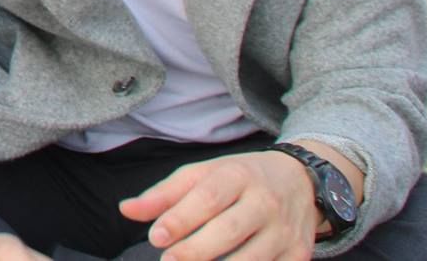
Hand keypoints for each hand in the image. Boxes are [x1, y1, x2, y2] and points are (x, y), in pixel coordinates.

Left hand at [120, 150, 319, 260]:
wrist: (300, 181)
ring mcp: (285, 231)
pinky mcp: (299, 254)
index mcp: (238, 175)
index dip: (181, 219)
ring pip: (250, 259)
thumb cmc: (239, 178)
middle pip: (228, 231)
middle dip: (195, 251)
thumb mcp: (202, 174)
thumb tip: (126, 210)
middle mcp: (265, 202)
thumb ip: (165, 194)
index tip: (156, 237)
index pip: (207, 198)